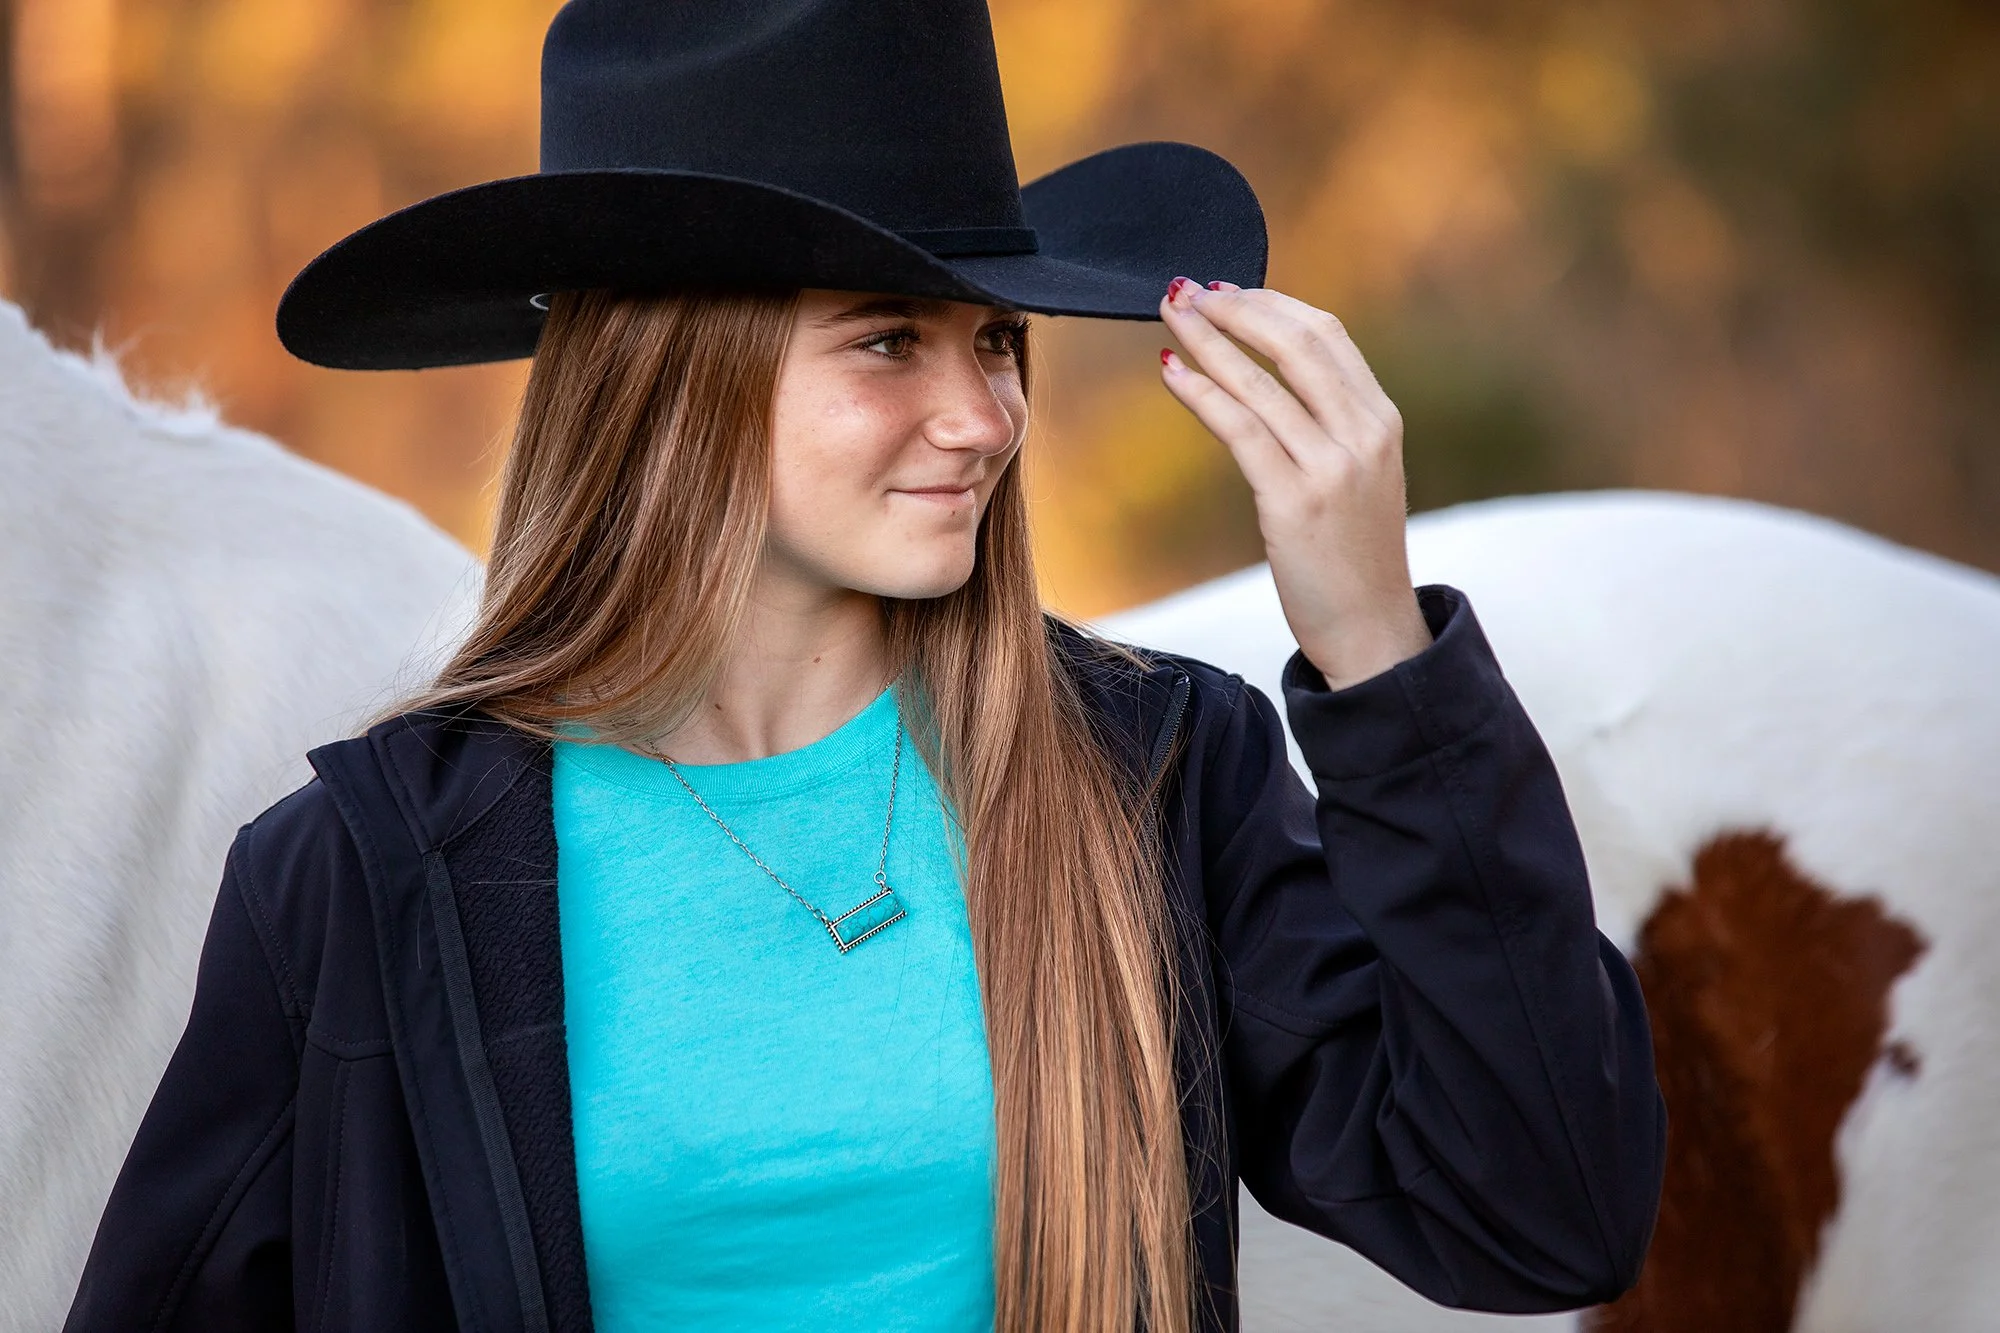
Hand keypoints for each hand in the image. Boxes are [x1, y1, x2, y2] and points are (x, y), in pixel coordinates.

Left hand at [1158, 278, 1431, 690]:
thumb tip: (1273, 378)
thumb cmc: (1354, 556)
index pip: (1326, 335)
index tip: (1226, 288)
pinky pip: (1240, 429)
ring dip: (1207, 339)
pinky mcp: (1294, 502)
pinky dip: (1201, 392)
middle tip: (1186, 290)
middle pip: (1295, 342)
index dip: (1272, 304)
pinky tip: (1170, 371)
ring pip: (1260, 381)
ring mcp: (1331, 467)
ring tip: (1169, 315)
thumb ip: (1331, 425)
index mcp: (1381, 420)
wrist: (1372, 630)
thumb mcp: (1360, 476)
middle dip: (1235, 307)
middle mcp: (1362, 434)